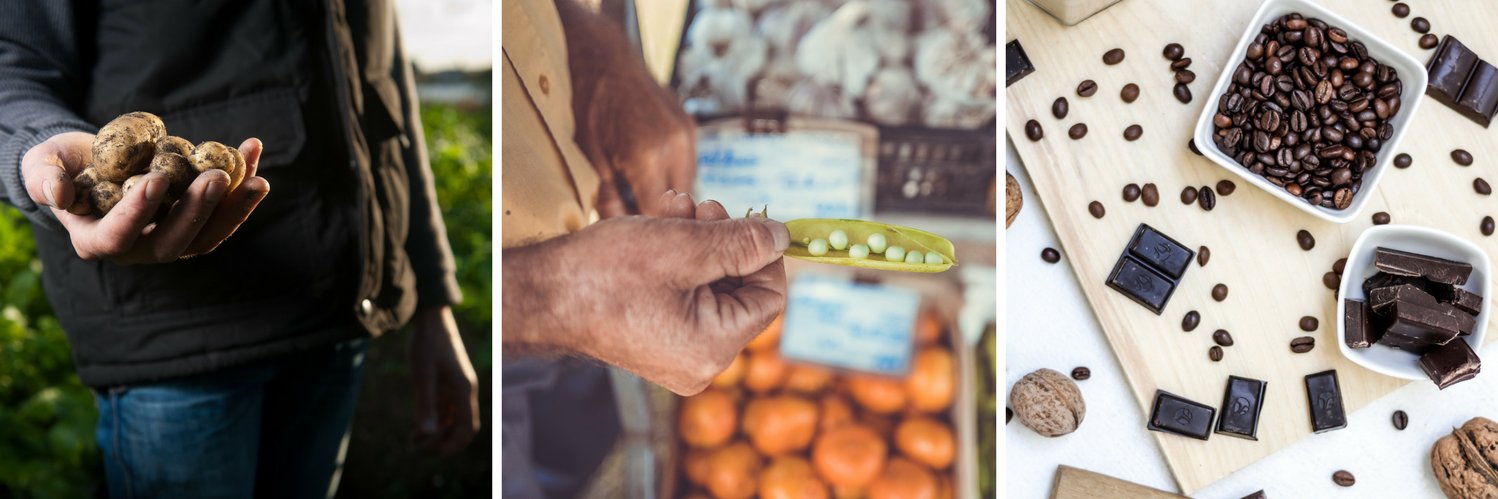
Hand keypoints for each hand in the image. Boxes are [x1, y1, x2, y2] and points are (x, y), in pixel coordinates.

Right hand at [22, 132, 269, 263]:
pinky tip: (252, 151)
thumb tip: (58, 196)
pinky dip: (241, 185)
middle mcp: (137, 248)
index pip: (119, 234)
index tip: (158, 178)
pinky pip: (223, 211)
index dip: (138, 211)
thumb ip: (44, 180)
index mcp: (96, 240)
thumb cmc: (58, 164)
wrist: (89, 161)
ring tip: (257, 178)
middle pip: (174, 241)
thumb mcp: (41, 166)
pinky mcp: (194, 223)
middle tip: (219, 176)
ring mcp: (169, 238)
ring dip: (235, 207)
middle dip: (199, 210)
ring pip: (208, 234)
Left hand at [409, 305, 479, 455]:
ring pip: (453, 419)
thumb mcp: (422, 375)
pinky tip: (417, 427)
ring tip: (414, 442)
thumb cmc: (426, 345)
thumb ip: (425, 405)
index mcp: (464, 389)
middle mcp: (466, 390)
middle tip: (420, 448)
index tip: (437, 454)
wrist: (431, 319)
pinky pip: (446, 409)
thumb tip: (426, 434)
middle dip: (444, 441)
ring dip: (437, 432)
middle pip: (462, 426)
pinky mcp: (449, 383)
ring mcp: (458, 387)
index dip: (455, 444)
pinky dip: (435, 420)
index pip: (468, 426)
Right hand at [502, 192, 788, 394]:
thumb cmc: (604, 273)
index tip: (750, 219)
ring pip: (712, 286)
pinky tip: (662, 224)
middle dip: (726, 240)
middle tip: (704, 206)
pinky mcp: (658, 339)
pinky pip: (687, 296)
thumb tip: (783, 237)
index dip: (765, 254)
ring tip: (676, 208)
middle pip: (740, 290)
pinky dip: (681, 258)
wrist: (540, 292)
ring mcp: (677, 353)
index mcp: (712, 348)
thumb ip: (742, 243)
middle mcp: (699, 362)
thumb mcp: (684, 246)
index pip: (769, 299)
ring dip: (701, 240)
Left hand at [557, 0, 696, 217]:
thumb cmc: (589, 106)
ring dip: (670, 201)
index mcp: (647, 156)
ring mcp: (687, 136)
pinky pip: (687, 168)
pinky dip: (673, 180)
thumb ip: (608, 196)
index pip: (657, 215)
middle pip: (680, 206)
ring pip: (688, 189)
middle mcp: (676, 146)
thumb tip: (620, 229)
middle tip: (639, 230)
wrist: (606, 60)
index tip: (636, 244)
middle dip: (662, 221)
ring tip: (644, 204)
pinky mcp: (690, 129)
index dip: (647, 234)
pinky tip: (652, 180)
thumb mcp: (588, 155)